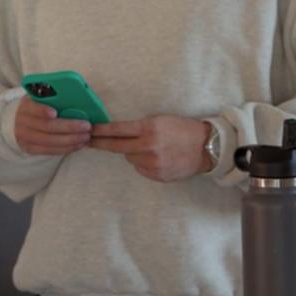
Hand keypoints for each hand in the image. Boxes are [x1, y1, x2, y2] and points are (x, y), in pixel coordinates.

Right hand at [13, 95, 92, 154]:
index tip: (55, 113)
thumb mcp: (39, 98)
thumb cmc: (36, 107)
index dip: (42, 110)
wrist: (17, 122)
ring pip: (49, 141)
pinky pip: (49, 151)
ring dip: (70, 140)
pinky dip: (65, 149)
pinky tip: (78, 145)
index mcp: (26, 105)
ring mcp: (24, 137)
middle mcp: (22, 121)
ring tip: (86, 137)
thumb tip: (76, 99)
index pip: (33, 108)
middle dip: (68, 127)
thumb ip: (52, 98)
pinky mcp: (29, 148)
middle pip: (46, 126)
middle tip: (86, 126)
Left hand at [88, 115, 211, 181]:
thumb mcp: (160, 120)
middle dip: (100, 143)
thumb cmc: (182, 129)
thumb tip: (118, 132)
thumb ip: (140, 127)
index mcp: (149, 129)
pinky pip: (140, 168)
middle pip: (116, 146)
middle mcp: (148, 147)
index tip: (88, 130)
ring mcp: (153, 163)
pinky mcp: (157, 175)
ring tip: (150, 147)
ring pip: (130, 158)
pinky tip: (157, 157)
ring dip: (132, 152)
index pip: (117, 129)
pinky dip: (143, 163)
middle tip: (88, 142)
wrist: (207, 148)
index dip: (100, 130)